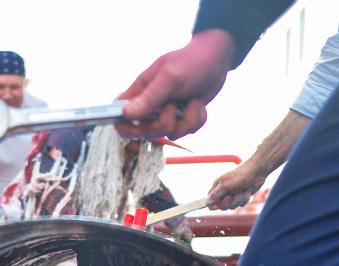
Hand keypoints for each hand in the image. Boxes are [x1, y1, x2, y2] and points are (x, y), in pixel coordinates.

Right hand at [116, 30, 235, 138]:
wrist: (217, 57)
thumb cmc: (191, 60)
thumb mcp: (169, 77)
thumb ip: (149, 97)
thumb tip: (126, 113)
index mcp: (141, 91)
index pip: (120, 115)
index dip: (126, 126)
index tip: (141, 125)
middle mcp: (151, 104)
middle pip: (146, 131)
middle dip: (163, 124)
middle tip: (173, 107)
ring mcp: (167, 112)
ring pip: (169, 133)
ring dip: (185, 120)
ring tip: (191, 100)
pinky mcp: (183, 117)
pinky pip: (187, 131)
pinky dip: (196, 120)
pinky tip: (198, 104)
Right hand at [207, 161, 264, 210]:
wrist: (257, 172)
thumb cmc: (240, 176)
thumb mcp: (226, 185)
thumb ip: (216, 195)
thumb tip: (207, 203)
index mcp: (217, 187)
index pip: (210, 200)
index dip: (214, 204)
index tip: (218, 204)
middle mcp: (224, 191)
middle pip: (221, 206)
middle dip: (229, 202)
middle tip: (233, 194)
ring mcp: (233, 195)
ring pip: (232, 206)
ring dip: (238, 199)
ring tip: (242, 190)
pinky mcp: (240, 196)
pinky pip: (240, 204)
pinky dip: (244, 198)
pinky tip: (247, 190)